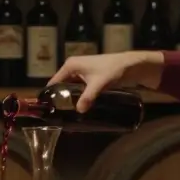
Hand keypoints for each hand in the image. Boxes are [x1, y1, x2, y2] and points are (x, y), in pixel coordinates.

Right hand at [47, 50, 161, 112]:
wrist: (130, 65)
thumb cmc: (112, 69)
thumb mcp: (99, 84)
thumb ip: (88, 97)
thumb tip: (79, 111)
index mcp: (70, 65)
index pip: (54, 81)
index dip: (50, 94)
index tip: (48, 109)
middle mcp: (73, 67)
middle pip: (61, 85)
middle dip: (60, 98)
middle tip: (59, 114)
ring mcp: (81, 72)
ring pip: (70, 88)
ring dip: (69, 98)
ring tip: (68, 113)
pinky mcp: (88, 77)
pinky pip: (78, 88)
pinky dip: (78, 96)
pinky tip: (79, 107)